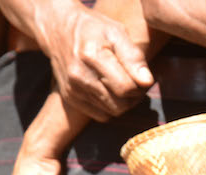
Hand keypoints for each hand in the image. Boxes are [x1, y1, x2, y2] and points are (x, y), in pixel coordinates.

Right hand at [41, 6, 153, 121]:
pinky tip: (110, 91)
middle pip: (121, 105)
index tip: (142, 77)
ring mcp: (73, 89)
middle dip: (134, 98)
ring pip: (113, 112)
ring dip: (124, 103)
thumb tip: (147, 82)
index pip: (127, 88)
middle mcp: (80, 75)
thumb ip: (134, 57)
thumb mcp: (116, 32)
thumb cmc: (93, 29)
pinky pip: (101, 116)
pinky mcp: (70, 98)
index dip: (140, 87)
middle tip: (135, 83)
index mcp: (92, 56)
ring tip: (123, 85)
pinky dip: (110, 108)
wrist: (57, 27)